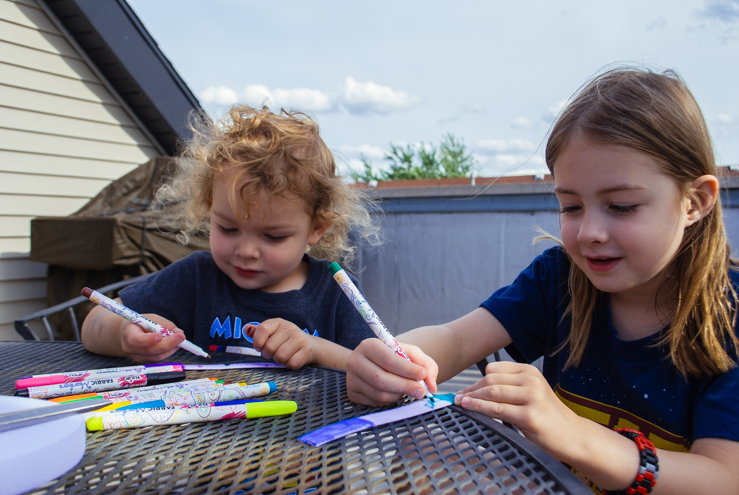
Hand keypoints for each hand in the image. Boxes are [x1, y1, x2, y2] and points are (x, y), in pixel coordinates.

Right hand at [119, 314, 185, 363]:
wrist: (127, 334)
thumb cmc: (140, 324)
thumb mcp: (150, 318)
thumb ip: (163, 324)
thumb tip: (179, 332)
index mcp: (128, 334)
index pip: (137, 339)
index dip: (148, 339)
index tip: (160, 336)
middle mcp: (130, 348)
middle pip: (150, 350)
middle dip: (168, 344)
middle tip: (181, 336)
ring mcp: (137, 357)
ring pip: (157, 356)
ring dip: (171, 348)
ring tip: (180, 339)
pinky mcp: (145, 362)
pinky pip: (159, 359)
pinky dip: (168, 352)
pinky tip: (173, 344)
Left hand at [245, 318, 317, 369]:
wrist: (310, 345)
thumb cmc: (286, 340)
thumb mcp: (273, 333)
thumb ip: (258, 332)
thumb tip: (247, 330)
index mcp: (278, 322)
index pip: (263, 329)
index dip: (257, 341)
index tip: (259, 348)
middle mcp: (289, 327)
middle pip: (269, 347)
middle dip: (269, 355)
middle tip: (274, 353)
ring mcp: (300, 338)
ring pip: (280, 357)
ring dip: (280, 361)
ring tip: (284, 356)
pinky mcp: (307, 349)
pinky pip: (292, 363)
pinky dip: (290, 365)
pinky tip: (293, 358)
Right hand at [346, 338, 437, 406]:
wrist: (377, 363)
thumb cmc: (396, 357)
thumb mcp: (412, 353)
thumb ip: (426, 365)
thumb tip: (431, 385)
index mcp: (369, 345)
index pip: (387, 359)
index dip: (406, 369)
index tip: (422, 375)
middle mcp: (355, 361)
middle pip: (380, 379)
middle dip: (404, 386)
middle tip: (421, 391)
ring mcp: (351, 379)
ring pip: (379, 394)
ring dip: (398, 395)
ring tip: (406, 388)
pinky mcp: (352, 394)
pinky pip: (375, 403)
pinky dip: (389, 400)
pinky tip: (394, 392)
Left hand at [454, 361, 580, 457]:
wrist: (572, 436)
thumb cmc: (547, 416)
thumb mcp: (531, 393)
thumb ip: (509, 387)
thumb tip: (475, 390)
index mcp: (529, 371)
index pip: (494, 370)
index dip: (476, 381)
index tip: (464, 390)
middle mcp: (531, 380)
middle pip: (490, 380)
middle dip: (471, 390)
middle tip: (457, 398)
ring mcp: (532, 397)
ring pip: (492, 393)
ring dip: (472, 398)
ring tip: (460, 403)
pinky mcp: (529, 416)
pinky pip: (497, 410)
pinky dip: (479, 409)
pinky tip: (469, 409)